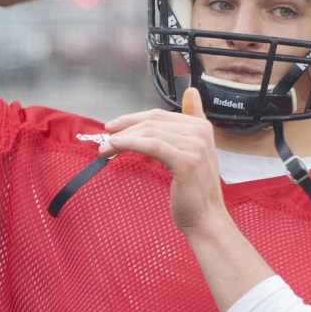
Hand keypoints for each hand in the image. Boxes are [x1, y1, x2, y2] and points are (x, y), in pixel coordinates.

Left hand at [101, 88, 226, 234]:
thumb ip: (192, 121)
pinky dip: (130, 143)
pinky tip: (115, 147)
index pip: (159, 115)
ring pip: (150, 132)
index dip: (133, 119)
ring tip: (105, 149)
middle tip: (104, 138)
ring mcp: (195, 146)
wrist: (206, 219)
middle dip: (125, 128)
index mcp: (201, 126)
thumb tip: (191, 91)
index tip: (113, 127)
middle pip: (153, 121)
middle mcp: (201, 132)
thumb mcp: (193, 152)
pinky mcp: (186, 161)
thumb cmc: (194, 191)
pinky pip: (152, 145)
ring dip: (122, 138)